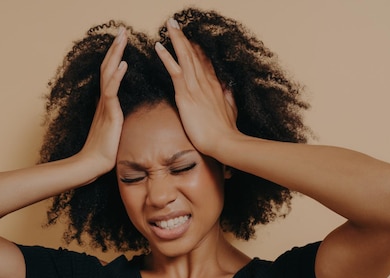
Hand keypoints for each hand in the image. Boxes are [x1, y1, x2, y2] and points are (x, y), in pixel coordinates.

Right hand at [79, 27, 127, 172]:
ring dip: (116, 54)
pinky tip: (123, 63)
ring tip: (122, 37)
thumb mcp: (114, 131)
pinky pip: (111, 91)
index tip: (122, 42)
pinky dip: (117, 76)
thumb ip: (118, 120)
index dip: (116, 57)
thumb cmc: (103, 152)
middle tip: (122, 30)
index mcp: (107, 103)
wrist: (92, 165)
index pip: (110, 73)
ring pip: (108, 73)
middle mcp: (104, 100)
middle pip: (108, 67)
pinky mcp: (108, 114)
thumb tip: (124, 117)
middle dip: (115, 48)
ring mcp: (105, 106)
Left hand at [155, 18, 238, 157]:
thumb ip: (228, 97)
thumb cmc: (226, 131)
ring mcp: (196, 86)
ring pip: (185, 57)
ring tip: (168, 26)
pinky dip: (166, 57)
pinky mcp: (186, 94)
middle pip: (194, 54)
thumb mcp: (231, 110)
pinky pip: (174, 70)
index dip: (197, 49)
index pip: (205, 62)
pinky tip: (158, 46)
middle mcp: (206, 82)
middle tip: (175, 24)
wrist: (225, 142)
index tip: (191, 38)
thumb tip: (229, 89)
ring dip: (176, 39)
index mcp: (215, 86)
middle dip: (184, 38)